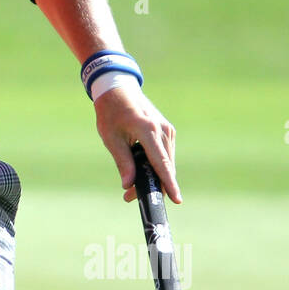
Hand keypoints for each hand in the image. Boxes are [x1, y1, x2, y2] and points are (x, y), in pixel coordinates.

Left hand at [93, 82, 180, 204]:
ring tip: (131, 188)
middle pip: (165, 167)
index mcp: (147, 129)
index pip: (161, 162)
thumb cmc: (111, 113)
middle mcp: (162, 130)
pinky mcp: (167, 131)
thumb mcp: (111, 138)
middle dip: (152, 185)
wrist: (119, 90)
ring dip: (153, 177)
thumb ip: (122, 162)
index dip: (168, 183)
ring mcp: (167, 130)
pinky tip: (141, 172)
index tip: (176, 199)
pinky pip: (165, 155)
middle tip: (129, 198)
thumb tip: (128, 185)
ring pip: (166, 162)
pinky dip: (156, 166)